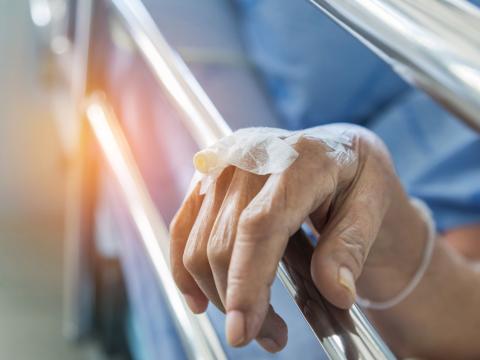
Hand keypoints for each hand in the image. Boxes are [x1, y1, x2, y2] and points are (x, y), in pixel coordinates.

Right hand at [169, 124, 421, 351]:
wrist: (334, 149)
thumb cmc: (357, 175)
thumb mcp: (373, 204)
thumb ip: (351, 245)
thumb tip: (336, 293)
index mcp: (300, 158)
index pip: (260, 225)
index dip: (247, 281)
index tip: (245, 330)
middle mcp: (251, 154)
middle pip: (224, 241)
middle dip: (239, 301)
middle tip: (273, 337)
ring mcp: (224, 164)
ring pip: (198, 243)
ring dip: (218, 293)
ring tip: (256, 321)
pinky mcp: (209, 178)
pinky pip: (182, 228)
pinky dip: (186, 269)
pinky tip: (201, 299)